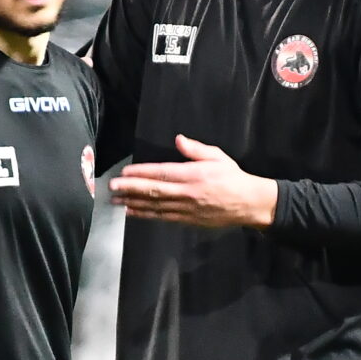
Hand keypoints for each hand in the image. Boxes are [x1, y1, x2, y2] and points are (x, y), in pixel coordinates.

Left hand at [109, 135, 278, 228]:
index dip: (141, 173)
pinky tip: (132, 212)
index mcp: (194, 174)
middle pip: (154, 190)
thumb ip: (196, 149)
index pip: (162, 173)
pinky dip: (145, 214)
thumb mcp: (218, 156)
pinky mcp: (187, 220)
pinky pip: (162, 217)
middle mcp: (187, 192)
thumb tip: (178, 139)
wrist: (249, 204)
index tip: (124, 172)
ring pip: (155, 206)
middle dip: (130, 189)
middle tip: (112, 187)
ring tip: (116, 200)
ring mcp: (186, 209)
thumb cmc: (232, 177)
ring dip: (133, 203)